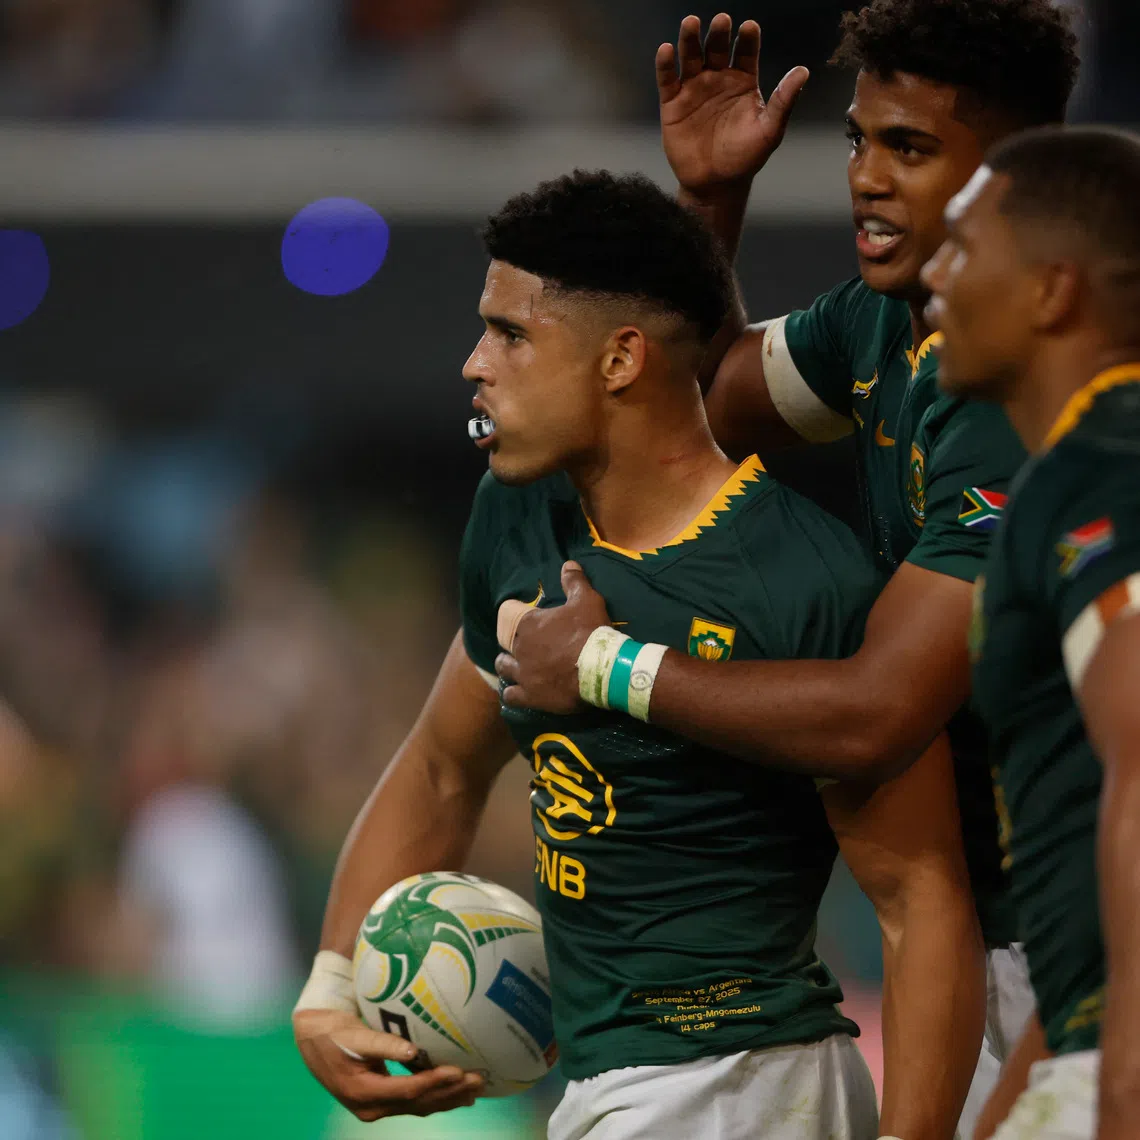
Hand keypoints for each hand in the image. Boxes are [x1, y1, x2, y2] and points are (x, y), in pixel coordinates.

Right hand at [293, 1008, 483, 1122]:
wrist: (312, 1039)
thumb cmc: (332, 1032)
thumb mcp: (354, 1035)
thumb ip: (382, 1044)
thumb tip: (412, 1051)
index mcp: (363, 1092)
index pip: (408, 1090)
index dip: (435, 1082)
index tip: (459, 1070)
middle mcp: (372, 1107)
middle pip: (419, 1103)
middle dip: (451, 1093)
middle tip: (479, 1080)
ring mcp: (377, 1107)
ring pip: (419, 1106)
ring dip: (448, 1098)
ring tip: (476, 1089)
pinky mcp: (382, 1099)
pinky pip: (414, 1102)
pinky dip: (436, 1097)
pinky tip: (456, 1093)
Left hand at [496, 562, 610, 714]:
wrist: (601, 669)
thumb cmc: (591, 631)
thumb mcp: (586, 600)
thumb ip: (574, 582)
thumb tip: (568, 563)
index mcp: (528, 624)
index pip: (509, 617)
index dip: (515, 617)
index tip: (525, 621)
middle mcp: (519, 649)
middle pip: (505, 645)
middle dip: (511, 645)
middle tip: (524, 646)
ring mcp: (523, 674)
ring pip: (504, 669)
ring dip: (508, 667)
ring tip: (517, 668)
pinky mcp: (529, 696)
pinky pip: (511, 695)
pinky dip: (513, 693)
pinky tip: (518, 692)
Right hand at [658, 13, 808, 198]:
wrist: (716, 184)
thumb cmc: (745, 158)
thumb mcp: (770, 131)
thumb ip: (784, 101)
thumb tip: (803, 72)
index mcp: (742, 82)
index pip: (746, 52)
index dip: (747, 39)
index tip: (749, 28)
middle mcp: (717, 79)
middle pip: (717, 48)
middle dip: (718, 33)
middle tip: (721, 21)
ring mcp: (693, 89)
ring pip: (691, 57)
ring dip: (690, 39)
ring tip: (691, 24)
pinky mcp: (672, 104)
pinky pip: (667, 79)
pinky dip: (665, 64)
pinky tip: (667, 50)